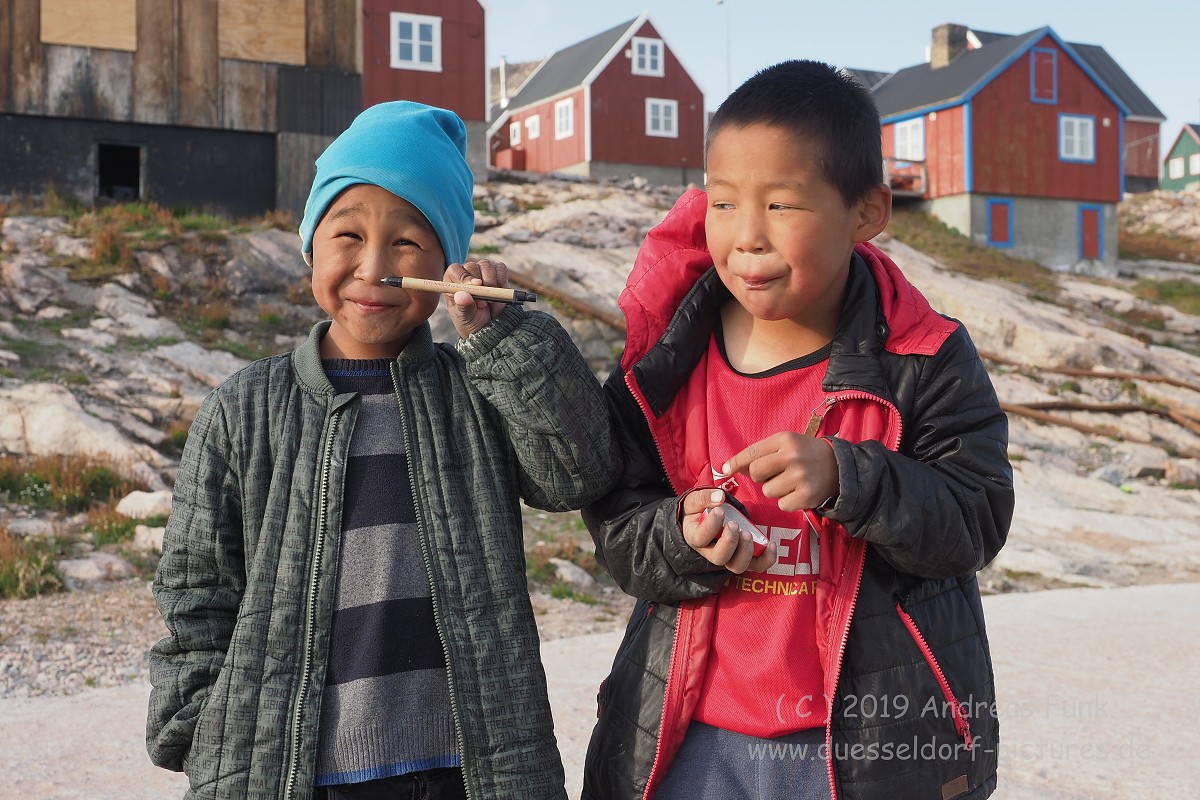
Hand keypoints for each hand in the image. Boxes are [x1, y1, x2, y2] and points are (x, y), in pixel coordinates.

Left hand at [444, 259, 509, 338]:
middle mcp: (466, 274)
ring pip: (487, 265)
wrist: (490, 327)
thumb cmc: (472, 321)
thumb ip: (464, 307)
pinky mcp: (497, 272)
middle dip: (481, 285)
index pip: (455, 270)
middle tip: (483, 303)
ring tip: (491, 301)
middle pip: (472, 266)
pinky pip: (501, 268)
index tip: (477, 286)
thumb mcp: (466, 318)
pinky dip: (502, 280)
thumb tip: (462, 296)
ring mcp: (481, 272)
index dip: (465, 277)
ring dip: (492, 283)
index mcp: (452, 283)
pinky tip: (500, 292)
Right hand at [680, 488, 777, 573]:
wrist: (705, 519)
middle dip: (729, 541)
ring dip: (745, 551)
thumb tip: (719, 497)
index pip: (701, 538)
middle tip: (734, 524)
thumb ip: (704, 497)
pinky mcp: (744, 557)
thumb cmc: (699, 510)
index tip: (720, 510)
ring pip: (737, 566)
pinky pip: (756, 565)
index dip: (711, 526)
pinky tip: (770, 543)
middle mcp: (710, 552)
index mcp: (695, 538)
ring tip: (748, 533)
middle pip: (719, 558)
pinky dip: (766, 558)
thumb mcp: (695, 501)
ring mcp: (729, 557)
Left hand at [721, 433, 838, 512]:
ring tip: (791, 482)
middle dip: (759, 477)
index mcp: (785, 440)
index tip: (725, 469)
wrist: (840, 467)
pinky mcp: (807, 496)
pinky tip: (799, 492)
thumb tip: (733, 467)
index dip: (735, 462)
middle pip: (756, 473)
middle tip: (773, 474)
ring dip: (775, 490)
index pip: (752, 452)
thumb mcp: (786, 444)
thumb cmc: (806, 454)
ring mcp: (800, 477)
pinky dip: (788, 502)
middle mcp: (792, 457)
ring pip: (768, 491)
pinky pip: (782, 505)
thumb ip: (762, 453)